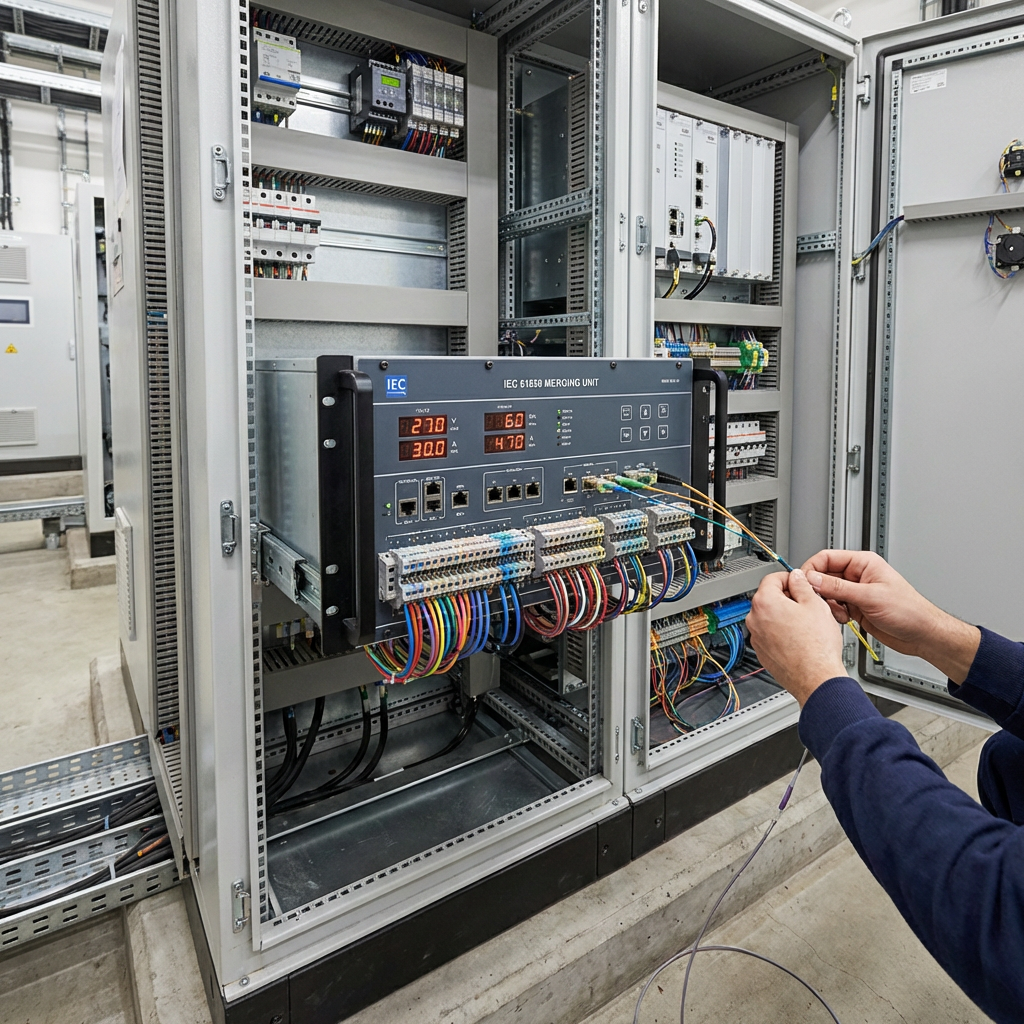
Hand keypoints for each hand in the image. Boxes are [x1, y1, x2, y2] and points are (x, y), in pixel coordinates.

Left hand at [746, 569, 846, 706]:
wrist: (816, 678)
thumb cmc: (816, 646)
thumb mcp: (815, 605)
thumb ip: (802, 585)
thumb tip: (796, 577)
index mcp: (764, 603)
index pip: (771, 578)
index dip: (789, 578)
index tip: (798, 582)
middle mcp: (754, 619)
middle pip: (769, 598)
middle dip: (787, 598)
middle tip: (807, 605)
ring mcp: (756, 638)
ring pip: (770, 617)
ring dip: (785, 616)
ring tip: (806, 624)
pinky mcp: (762, 652)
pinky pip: (770, 635)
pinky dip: (782, 633)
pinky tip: (800, 639)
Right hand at [800, 550, 979, 683]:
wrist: (921, 634)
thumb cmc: (909, 611)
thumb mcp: (869, 596)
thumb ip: (838, 587)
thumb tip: (812, 578)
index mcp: (863, 564)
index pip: (827, 558)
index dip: (812, 569)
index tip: (803, 582)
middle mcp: (857, 576)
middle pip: (823, 576)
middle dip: (819, 590)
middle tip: (817, 601)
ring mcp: (855, 592)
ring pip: (826, 593)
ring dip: (827, 604)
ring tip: (837, 612)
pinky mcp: (854, 607)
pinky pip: (833, 606)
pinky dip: (833, 613)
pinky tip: (843, 619)